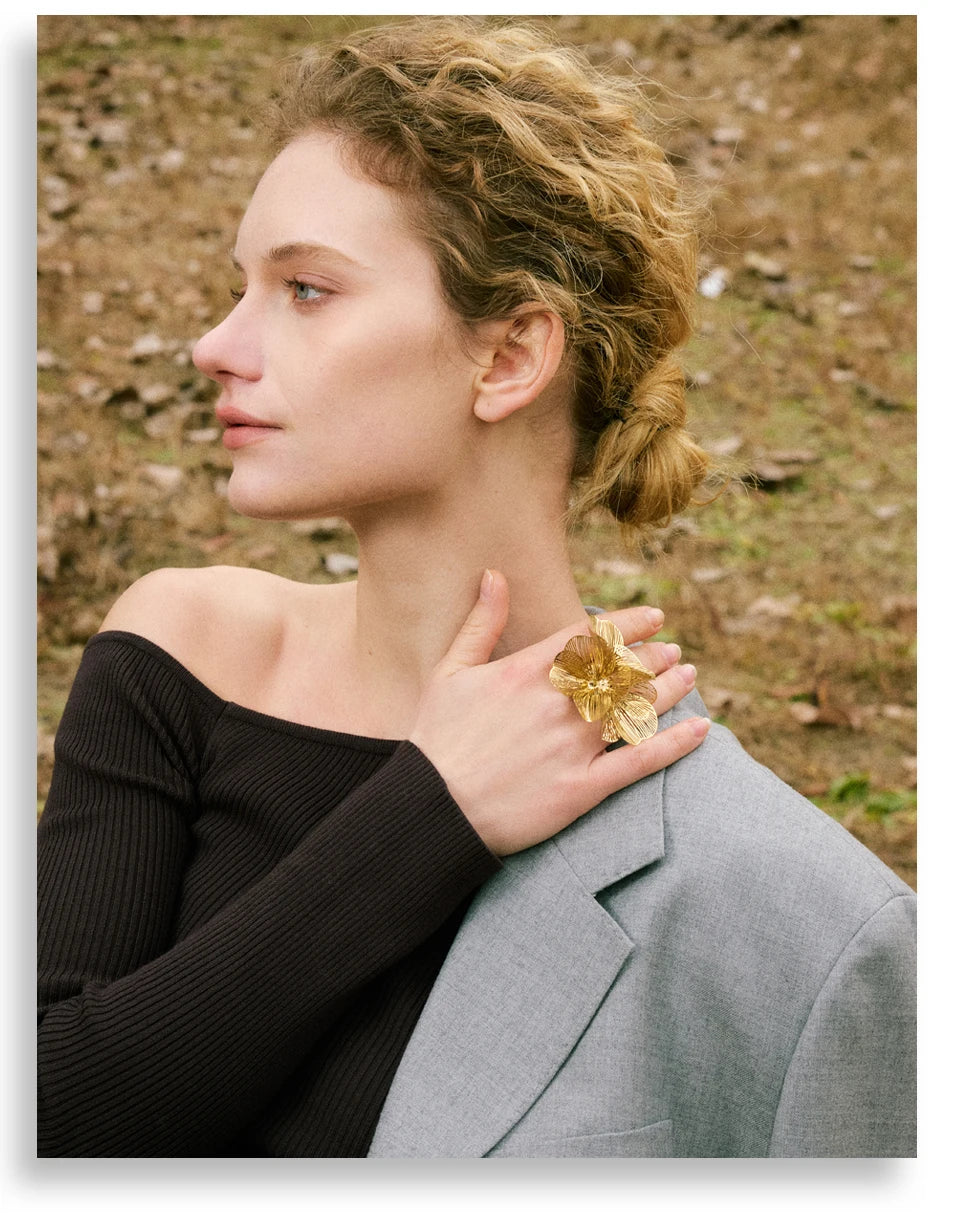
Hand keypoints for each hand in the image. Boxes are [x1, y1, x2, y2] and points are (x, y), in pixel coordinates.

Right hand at [409, 570, 708, 855]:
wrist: (434, 808)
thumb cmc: (436, 740)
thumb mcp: (449, 672)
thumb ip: (480, 623)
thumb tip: (494, 575)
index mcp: (525, 672)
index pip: (591, 636)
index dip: (629, 623)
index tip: (653, 617)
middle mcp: (556, 703)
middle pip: (621, 669)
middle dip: (653, 655)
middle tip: (672, 650)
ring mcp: (572, 746)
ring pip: (635, 707)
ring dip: (668, 687)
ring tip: (688, 675)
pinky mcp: (582, 788)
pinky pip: (639, 761)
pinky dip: (674, 743)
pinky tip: (700, 728)